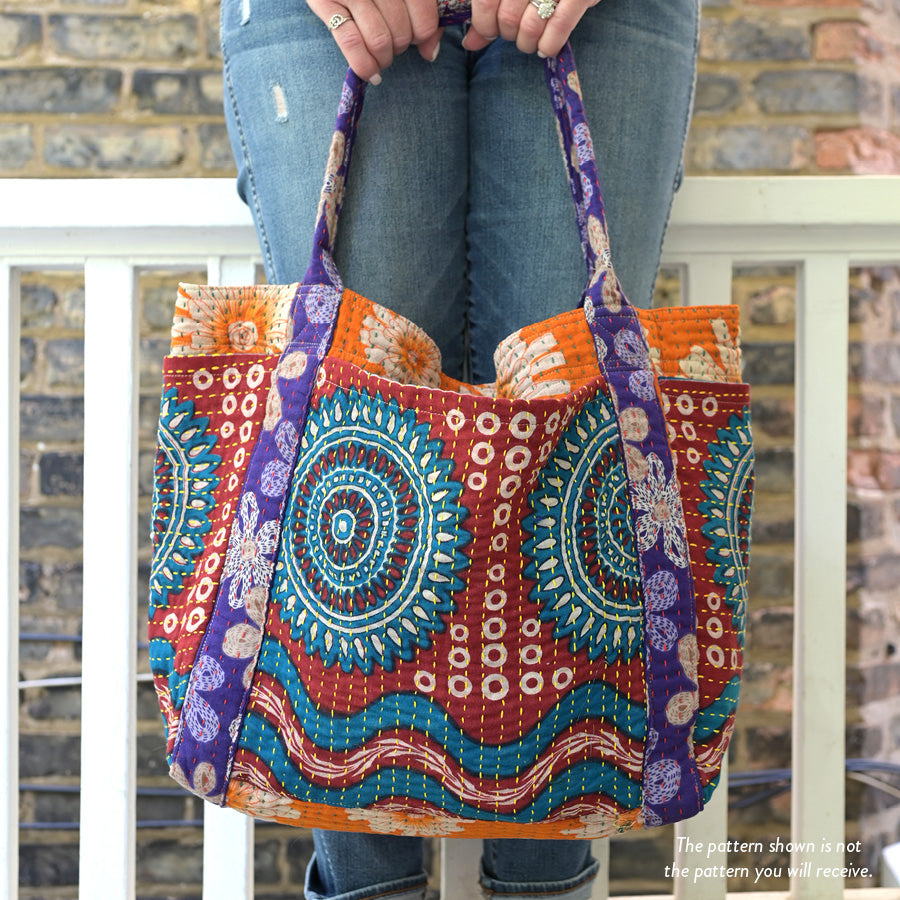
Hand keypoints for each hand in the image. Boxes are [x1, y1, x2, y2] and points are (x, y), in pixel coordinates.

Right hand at [307, 0, 442, 83]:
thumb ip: (426, 15)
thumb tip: (430, 54)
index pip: (424, 18)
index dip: (423, 35)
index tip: (416, 34)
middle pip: (401, 33)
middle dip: (401, 46)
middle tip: (393, 41)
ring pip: (379, 41)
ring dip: (384, 59)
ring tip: (382, 56)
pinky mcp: (325, 2)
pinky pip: (350, 41)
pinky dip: (363, 65)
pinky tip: (371, 74)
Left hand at [462, 0, 599, 57]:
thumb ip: (486, 7)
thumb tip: (469, 43)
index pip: (486, 4)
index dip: (484, 25)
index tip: (489, 29)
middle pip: (507, 20)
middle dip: (507, 34)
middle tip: (514, 29)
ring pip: (529, 29)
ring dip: (526, 43)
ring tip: (529, 39)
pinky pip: (558, 29)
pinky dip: (548, 46)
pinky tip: (545, 47)